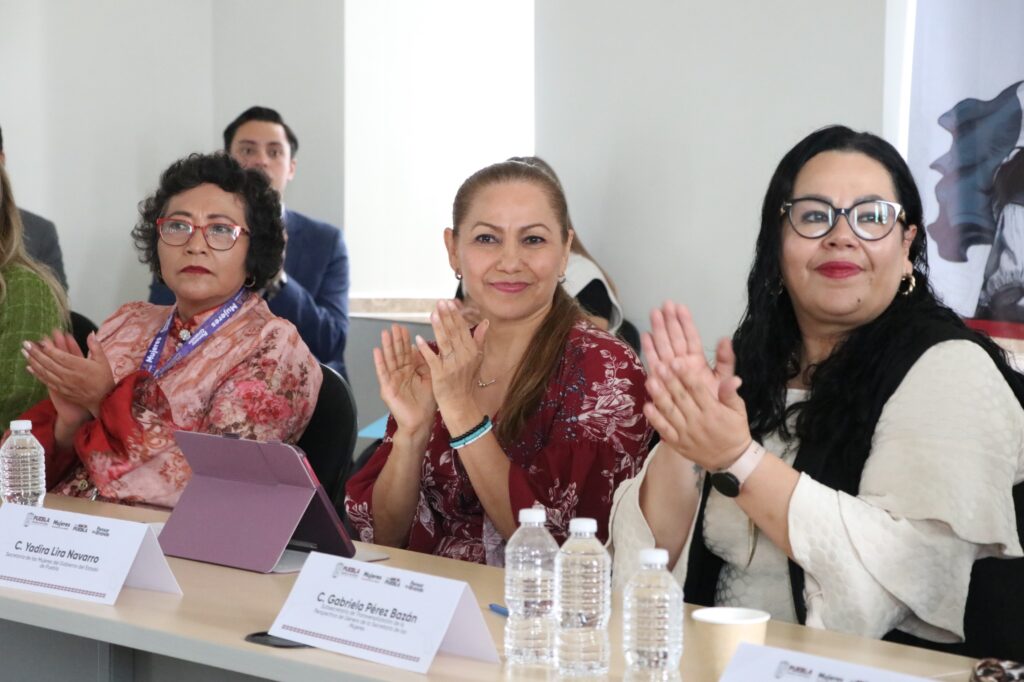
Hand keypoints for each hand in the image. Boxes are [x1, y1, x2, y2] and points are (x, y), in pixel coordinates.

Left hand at [24, 330, 114, 417]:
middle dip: (36, 352)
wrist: (103, 400)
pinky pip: (46, 381)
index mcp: (79, 366)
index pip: (60, 355)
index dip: (49, 348)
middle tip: (26, 343)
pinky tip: (29, 367)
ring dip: (33, 361)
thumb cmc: (103, 379)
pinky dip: (36, 374)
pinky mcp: (61, 390)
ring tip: (24, 352)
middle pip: (48, 362)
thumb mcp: (103, 361)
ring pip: (44, 371)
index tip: (41, 340)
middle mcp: (69, 375)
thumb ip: (95, 346)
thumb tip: (90, 333)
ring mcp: (63, 384)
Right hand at [373, 323, 436, 436]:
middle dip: (396, 339)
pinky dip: (379, 361)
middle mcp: (400, 374)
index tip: (403, 327)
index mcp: (411, 371)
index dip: (405, 340)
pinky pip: (383, 372)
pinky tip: (377, 350)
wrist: (421, 422)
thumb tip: (419, 346)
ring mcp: (393, 380)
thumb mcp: (430, 378)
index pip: (407, 352)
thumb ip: (425, 363)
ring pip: (390, 359)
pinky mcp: (387, 388)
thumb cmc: (427, 404)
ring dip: (387, 346)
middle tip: (394, 325)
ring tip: (385, 333)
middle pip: (397, 353)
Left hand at [415, 299, 488, 417]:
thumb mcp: (476, 359)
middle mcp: (464, 357)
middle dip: (447, 317)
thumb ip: (479, 339)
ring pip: (445, 343)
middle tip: (440, 303)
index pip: (463, 329)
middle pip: (454, 333)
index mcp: (472, 351)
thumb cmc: (467, 381)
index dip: (455, 315)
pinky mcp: (441, 375)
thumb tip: (485, 321)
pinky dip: (425, 349)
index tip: (449, 303)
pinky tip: (418, 339)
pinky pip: (432, 359)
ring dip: (438, 328)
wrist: (461, 402)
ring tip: (432, 314)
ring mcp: (452, 366)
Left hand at [641, 302, 748, 468]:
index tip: (677, 361)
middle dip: (669, 381)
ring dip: (659, 396)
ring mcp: (686, 433)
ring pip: (670, 412)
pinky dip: (655, 419)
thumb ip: (731, 394)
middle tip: (660, 365)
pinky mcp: (677, 443)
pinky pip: (664, 429)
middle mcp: (698, 421)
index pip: (698, 390)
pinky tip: (646, 406)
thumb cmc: (734, 430)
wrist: (729, 460)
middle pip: (681, 398)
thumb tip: (734, 378)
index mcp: (713, 411)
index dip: (686, 375)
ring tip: (650, 381)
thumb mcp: (739, 411)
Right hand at [642, 301, 734, 397]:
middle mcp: (683, 364)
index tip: (679, 306)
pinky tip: (645, 336)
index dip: (685, 322)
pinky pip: (655, 365)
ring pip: (664, 348)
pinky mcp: (662, 383)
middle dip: (669, 322)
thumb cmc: (717, 404)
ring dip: (658, 331)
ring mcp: (671, 372)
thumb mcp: (724, 380)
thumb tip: (726, 339)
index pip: (691, 337)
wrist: (709, 429)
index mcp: (698, 362)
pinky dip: (650, 351)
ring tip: (654, 314)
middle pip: (675, 339)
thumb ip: (726, 361)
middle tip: (664, 305)